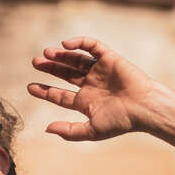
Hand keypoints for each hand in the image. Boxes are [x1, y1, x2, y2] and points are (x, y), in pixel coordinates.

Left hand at [27, 36, 153, 140]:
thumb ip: (69, 131)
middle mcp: (91, 85)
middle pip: (65, 74)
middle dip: (50, 67)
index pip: (59, 95)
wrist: (144, 108)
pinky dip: (78, 43)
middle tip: (35, 62)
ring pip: (75, 59)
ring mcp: (99, 71)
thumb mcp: (91, 130)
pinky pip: (92, 46)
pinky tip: (65, 45)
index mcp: (85, 102)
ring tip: (46, 53)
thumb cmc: (121, 122)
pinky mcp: (109, 58)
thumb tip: (46, 129)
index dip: (44, 91)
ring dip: (61, 56)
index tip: (30, 87)